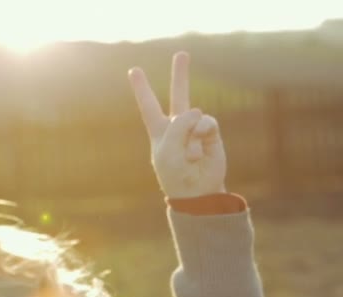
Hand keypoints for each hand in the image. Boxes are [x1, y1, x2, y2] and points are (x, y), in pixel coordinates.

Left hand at [128, 52, 226, 197]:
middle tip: (182, 54)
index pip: (148, 105)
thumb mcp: (167, 150)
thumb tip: (198, 110)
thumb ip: (179, 125)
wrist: (197, 192)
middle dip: (180, 75)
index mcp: (159, 130)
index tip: (133, 70)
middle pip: (179, 95)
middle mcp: (178, 126)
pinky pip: (207, 122)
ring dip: (191, 133)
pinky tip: (202, 146)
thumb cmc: (175, 173)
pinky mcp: (212, 133)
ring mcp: (196, 129)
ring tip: (190, 154)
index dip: (141, 88)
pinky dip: (204, 132)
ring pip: (195, 112)